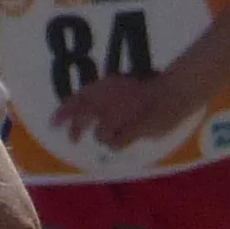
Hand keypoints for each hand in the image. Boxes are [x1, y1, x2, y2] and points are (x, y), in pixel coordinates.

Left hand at [57, 67, 203, 149]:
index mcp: (106, 85)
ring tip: (118, 131)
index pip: (78, 99)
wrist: (176, 92)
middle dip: (76, 129)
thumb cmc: (150, 90)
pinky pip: (115, 143)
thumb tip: (86, 114)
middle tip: (73, 139)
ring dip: (105, 136)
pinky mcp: (133, 129)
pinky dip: (118, 142)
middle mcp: (110, 98)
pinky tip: (127, 137)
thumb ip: (104, 99)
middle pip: (83, 118)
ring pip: (100, 134)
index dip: (64, 112)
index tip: (53, 123)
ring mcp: (122, 114)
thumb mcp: (121, 88)